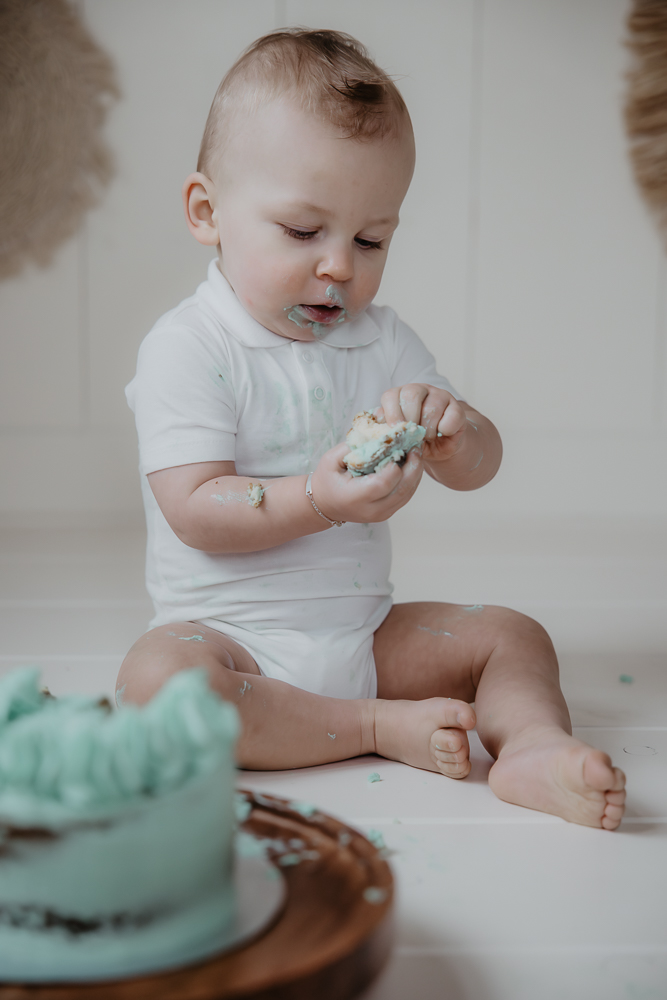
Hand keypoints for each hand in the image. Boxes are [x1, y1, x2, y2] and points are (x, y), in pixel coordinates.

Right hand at [309, 442, 423, 523]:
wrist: (324, 504)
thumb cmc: (326, 480)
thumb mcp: (331, 459)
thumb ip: (353, 447)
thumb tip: (378, 436)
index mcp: (355, 497)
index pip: (383, 483)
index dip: (394, 465)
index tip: (397, 448)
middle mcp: (371, 509)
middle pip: (402, 489)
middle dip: (413, 466)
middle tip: (415, 447)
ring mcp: (381, 514)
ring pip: (408, 493)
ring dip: (415, 473)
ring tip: (415, 454)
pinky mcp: (387, 513)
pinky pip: (405, 496)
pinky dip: (411, 480)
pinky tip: (410, 465)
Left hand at [377, 383, 468, 463]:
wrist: (439, 448)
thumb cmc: (414, 439)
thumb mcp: (397, 434)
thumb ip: (385, 425)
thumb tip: (376, 417)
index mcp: (401, 394)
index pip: (391, 395)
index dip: (391, 414)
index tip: (395, 430)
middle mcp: (421, 390)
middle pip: (411, 394)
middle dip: (409, 419)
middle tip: (412, 435)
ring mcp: (440, 396)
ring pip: (431, 407)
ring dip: (427, 429)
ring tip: (427, 437)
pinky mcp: (457, 408)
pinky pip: (451, 416)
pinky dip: (445, 429)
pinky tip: (442, 434)